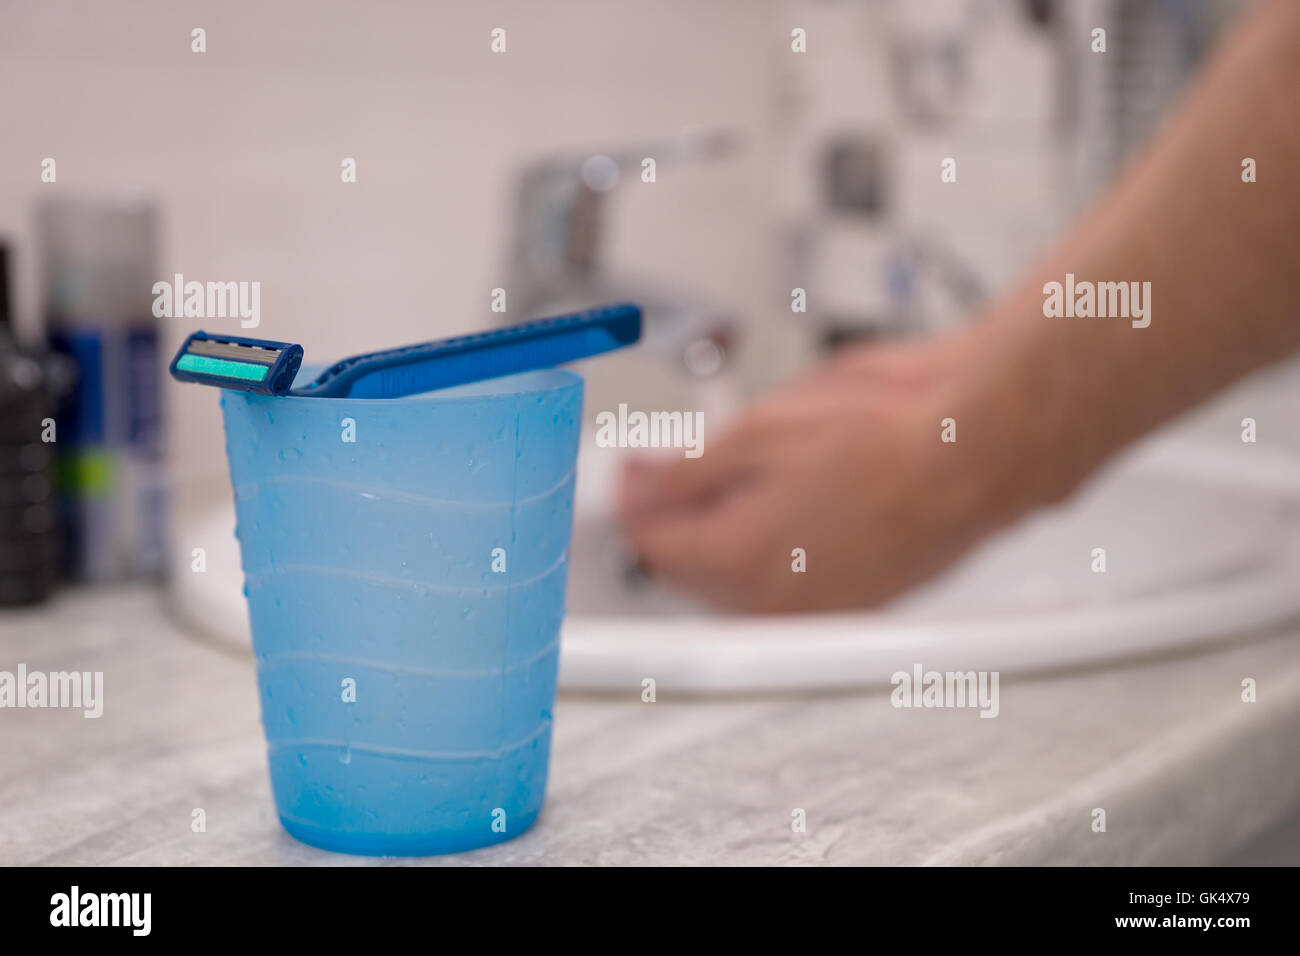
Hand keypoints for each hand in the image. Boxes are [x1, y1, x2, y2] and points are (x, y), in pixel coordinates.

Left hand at [618, 333, 1026, 611]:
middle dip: (678, 516)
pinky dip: (778, 547)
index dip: (631, 497)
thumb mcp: (759, 429)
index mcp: (741, 559)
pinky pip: (791, 583)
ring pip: (739, 580)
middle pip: (690, 569)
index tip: (633, 468)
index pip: (651, 541)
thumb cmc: (890, 430)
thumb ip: (685, 469)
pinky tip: (800, 498)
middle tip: (681, 463)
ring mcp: (823, 610)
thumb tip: (641, 486)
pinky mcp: (862, 603)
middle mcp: (777, 603)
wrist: (982, 447)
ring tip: (754, 473)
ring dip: (727, 533)